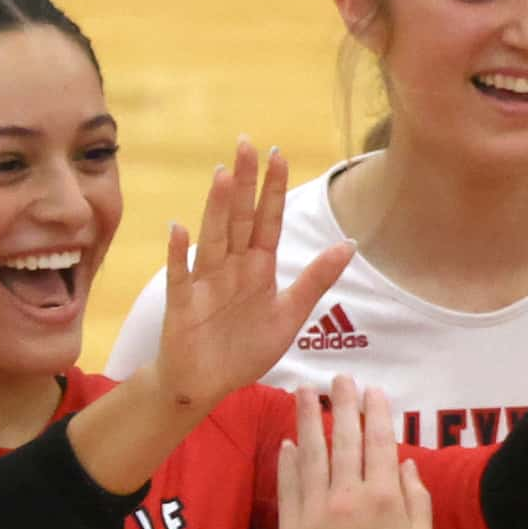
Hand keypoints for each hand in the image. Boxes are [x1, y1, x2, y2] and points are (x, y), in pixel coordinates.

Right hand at [148, 138, 356, 414]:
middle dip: (245, 183)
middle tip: (245, 143)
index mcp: (258, 268)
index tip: (278, 154)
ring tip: (223, 176)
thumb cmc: (244, 349)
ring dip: (217, 209)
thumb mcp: (290, 316)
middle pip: (239, 219)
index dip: (273, 189)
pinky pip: (180, 276)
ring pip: (213, 239)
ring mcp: (205, 283)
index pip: (268, 221)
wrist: (207, 385)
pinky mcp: (183, 305)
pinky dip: (178, 253)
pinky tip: (178, 228)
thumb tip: (350, 245)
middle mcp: (231, 268)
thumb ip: (315, 280)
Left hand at [278, 379, 432, 528]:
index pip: (380, 443)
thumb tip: (406, 464)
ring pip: (311, 453)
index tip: (373, 391)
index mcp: (385, 498)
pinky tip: (288, 442)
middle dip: (342, 403)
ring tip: (304, 392)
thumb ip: (417, 500)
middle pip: (344, 438)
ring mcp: (315, 509)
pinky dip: (288, 460)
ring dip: (308, 419)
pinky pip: (288, 484)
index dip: (377, 413)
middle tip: (339, 378)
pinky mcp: (291, 526)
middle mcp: (348, 496)